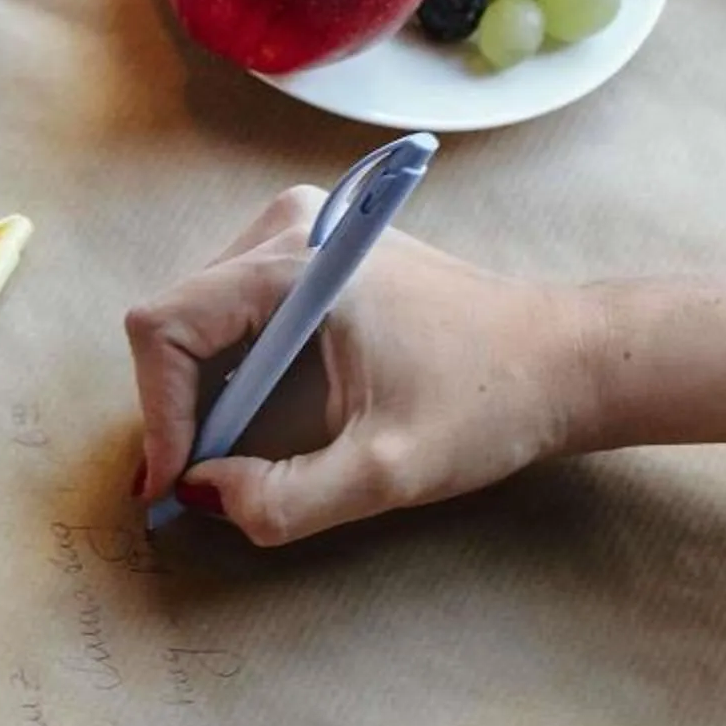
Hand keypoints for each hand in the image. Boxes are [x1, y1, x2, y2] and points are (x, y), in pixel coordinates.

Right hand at [125, 187, 593, 543]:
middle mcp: (286, 227)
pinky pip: (234, 312)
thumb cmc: (490, 402)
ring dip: (206, 393)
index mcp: (295, 263)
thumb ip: (284, 498)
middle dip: (181, 408)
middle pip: (176, 321)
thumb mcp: (385, 471)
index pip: (168, 328)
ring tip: (238, 454)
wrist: (566, 360)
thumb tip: (206, 494)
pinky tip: (266, 418)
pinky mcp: (314, 252)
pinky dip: (234, 373)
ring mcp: (300, 232)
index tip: (176, 484)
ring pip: (199, 318)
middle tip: (203, 480)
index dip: (158, 414)